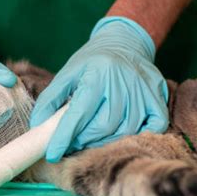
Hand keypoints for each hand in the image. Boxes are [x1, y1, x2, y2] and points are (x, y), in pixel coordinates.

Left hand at [30, 17, 168, 161]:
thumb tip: (38, 124)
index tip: (53, 154)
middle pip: (102, 127)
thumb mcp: (68, 72)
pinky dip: (136, 135)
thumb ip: (51, 98)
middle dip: (83, 140)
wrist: (125, 42)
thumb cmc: (93, 60)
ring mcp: (143, 92)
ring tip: (91, 137)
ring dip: (104, 140)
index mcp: (97, 75)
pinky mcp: (158, 98)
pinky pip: (152, 127)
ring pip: (124, 130)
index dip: (64, 136)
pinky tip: (120, 132)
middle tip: (72, 142)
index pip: (79, 114)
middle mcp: (122, 83)